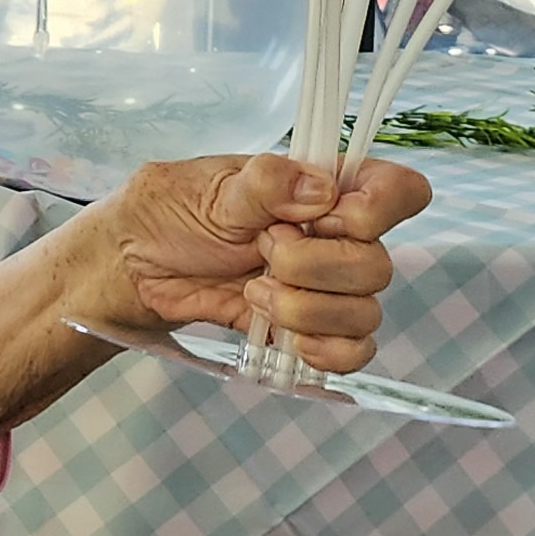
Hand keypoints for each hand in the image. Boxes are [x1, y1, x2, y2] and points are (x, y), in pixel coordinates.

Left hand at [75, 153, 425, 374]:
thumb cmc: (169, 212)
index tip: (325, 218)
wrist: (134, 269)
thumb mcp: (207, 186)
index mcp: (322, 187)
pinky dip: (325, 352)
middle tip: (260, 251)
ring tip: (253, 292)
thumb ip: (264, 183)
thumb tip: (320, 189)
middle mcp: (336, 236)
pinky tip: (285, 339)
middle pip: (378, 264)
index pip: (399, 191)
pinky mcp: (310, 329)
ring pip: (366, 312)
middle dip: (313, 267)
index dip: (378, 210)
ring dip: (304, 310)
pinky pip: (354, 351)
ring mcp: (327, 286)